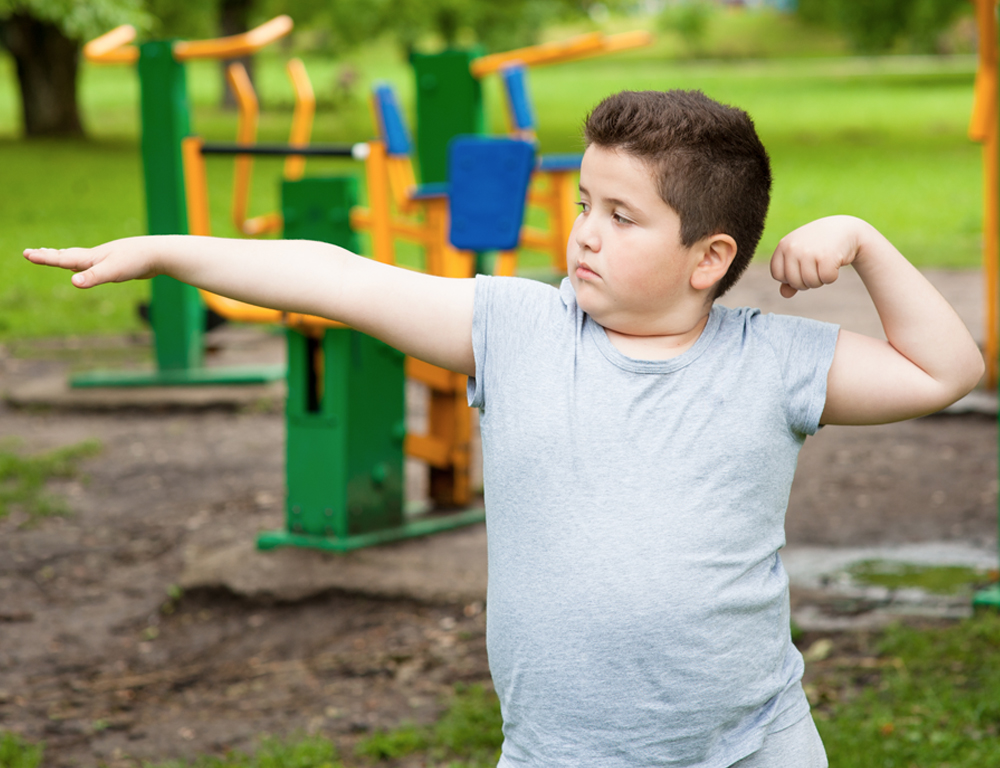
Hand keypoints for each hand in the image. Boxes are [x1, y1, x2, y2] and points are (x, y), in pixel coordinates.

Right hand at [23, 237, 159, 288]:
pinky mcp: (118, 264)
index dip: (44, 258)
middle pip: (67, 255)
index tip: (26, 254)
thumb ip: (93, 277)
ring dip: (65, 257)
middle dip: (49, 255)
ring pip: (81, 258)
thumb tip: (73, 282)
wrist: (158, 254)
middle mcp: (96, 256)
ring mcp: (107, 258)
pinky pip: (95, 264)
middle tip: (31, 252)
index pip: (62, 258)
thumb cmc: (136, 261)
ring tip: (55, 254)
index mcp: (91, 258)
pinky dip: (85, 264)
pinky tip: (90, 267)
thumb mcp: (113, 272)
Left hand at [769, 215, 867, 298]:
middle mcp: (793, 247)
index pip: (778, 275)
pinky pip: (826, 279)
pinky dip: (832, 276)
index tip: (800, 269)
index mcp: (783, 246)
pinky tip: (834, 263)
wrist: (843, 228)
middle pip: (794, 282)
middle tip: (815, 267)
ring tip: (824, 265)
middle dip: (806, 281)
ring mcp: (810, 251)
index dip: (789, 278)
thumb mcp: (799, 256)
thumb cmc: (817, 245)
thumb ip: (789, 276)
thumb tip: (784, 294)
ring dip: (820, 280)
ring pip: (810, 283)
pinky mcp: (827, 256)